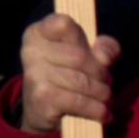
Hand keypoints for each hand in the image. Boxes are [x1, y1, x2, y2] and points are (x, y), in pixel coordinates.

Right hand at [17, 14, 118, 134]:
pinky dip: (97, 110)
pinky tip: (103, 113)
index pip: (64, 24)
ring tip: (106, 98)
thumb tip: (106, 56)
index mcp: (38, 33)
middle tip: (107, 83)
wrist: (40, 109)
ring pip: (81, 82)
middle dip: (101, 73)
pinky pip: (79, 102)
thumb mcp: (84, 54)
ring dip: (102, 93)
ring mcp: (34, 75)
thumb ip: (102, 48)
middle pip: (79, 57)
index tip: (89, 51)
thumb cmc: (66, 74)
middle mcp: (31, 51)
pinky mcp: (41, 98)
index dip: (82, 37)